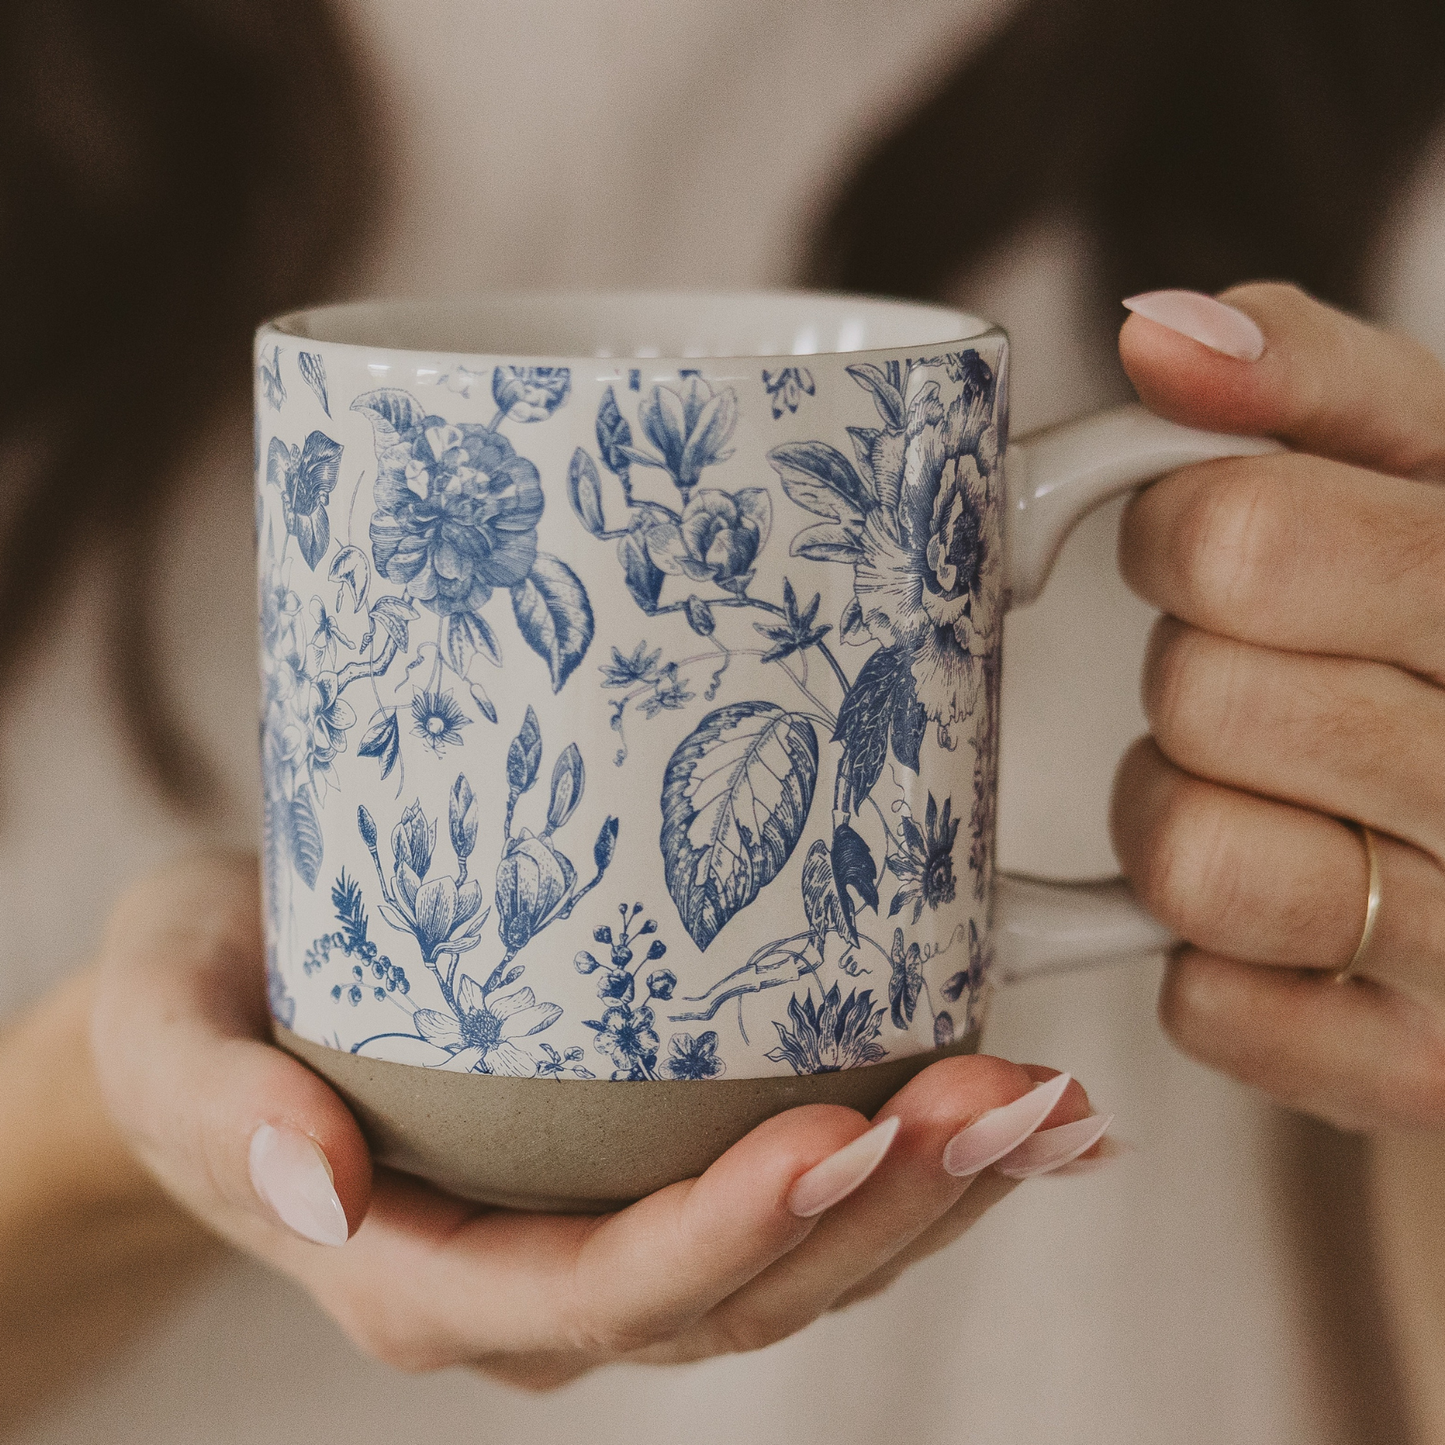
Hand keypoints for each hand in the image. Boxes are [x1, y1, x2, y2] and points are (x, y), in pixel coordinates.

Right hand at [90, 855, 1106, 1388]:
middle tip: (1000, 1099)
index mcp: (420, 1272)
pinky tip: (1012, 1119)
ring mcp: (602, 1247)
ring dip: (930, 1196)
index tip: (835, 1134)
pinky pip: (796, 1210)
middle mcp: (533, 1287)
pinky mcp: (644, 1183)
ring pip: (793, 1268)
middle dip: (881, 1206)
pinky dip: (913, 1173)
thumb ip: (214, 1104)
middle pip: (735, 1292)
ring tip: (1045, 1106)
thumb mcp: (165, 1031)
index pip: (595, 1290)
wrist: (217, 1017)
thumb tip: (307, 1176)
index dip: (724, 1233)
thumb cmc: (194, 1015)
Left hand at [1110, 282, 1444, 1131]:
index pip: (1242, 537)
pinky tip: (1296, 920)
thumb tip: (1161, 334)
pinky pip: (1208, 1007)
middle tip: (1260, 673)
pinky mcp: (1430, 1074)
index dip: (1181, 532)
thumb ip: (1316, 381)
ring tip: (1267, 794)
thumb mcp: (1437, 466)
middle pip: (1206, 694)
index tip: (1208, 544)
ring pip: (1189, 863)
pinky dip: (1214, 960)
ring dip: (1179, 816)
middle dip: (1195, 670)